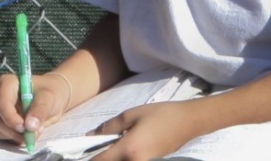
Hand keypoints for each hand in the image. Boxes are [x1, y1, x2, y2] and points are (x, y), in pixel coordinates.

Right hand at [0, 72, 74, 142]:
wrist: (53, 98)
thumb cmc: (51, 92)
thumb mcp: (49, 97)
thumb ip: (40, 109)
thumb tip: (29, 126)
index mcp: (6, 83)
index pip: (2, 103)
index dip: (10, 117)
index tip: (24, 128)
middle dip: (15, 130)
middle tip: (34, 133)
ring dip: (16, 136)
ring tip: (35, 130)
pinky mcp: (0, 122)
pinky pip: (2, 135)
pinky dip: (15, 138)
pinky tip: (28, 132)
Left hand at [93, 100, 215, 160]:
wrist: (188, 122)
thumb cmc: (161, 115)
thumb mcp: (132, 115)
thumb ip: (109, 127)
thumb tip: (91, 136)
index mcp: (129, 150)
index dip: (88, 159)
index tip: (81, 153)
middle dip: (102, 158)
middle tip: (99, 148)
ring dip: (113, 158)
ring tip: (111, 148)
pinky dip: (123, 158)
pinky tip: (123, 149)